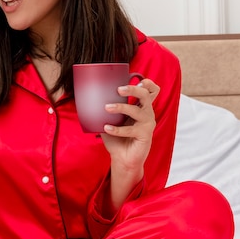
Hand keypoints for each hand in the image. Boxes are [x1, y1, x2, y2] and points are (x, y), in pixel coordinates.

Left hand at [100, 78, 159, 211]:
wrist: (122, 159)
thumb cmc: (117, 138)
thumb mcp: (111, 120)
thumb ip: (106, 109)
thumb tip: (87, 98)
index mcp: (141, 107)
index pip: (152, 91)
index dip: (148, 83)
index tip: (137, 78)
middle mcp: (147, 113)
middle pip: (146, 95)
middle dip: (133, 89)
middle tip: (118, 89)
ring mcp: (147, 124)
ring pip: (137, 110)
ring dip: (121, 107)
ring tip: (107, 108)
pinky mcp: (145, 135)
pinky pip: (130, 129)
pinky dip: (117, 129)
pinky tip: (106, 128)